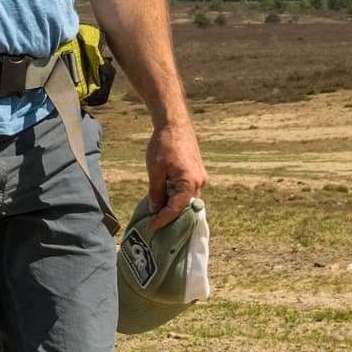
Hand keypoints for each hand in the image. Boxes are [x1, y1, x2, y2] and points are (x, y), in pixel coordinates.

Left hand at [140, 114, 205, 228]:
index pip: (177, 209)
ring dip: (174, 207)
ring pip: (188, 200)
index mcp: (190, 182)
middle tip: (155, 225)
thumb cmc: (163, 145)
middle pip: (185, 207)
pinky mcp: (197, 173)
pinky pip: (189, 191)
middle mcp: (200, 182)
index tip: (151, 227)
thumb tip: (155, 210)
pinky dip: (178, 197)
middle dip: (171, 217)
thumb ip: (156, 192)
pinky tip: (165, 199)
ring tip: (158, 214)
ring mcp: (200, 177)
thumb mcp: (155, 171)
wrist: (174, 124)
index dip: (163, 220)